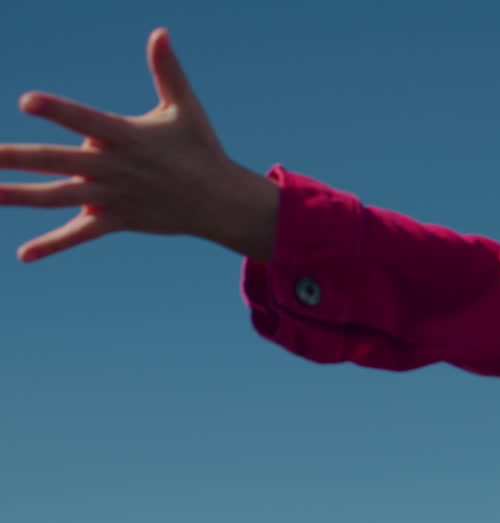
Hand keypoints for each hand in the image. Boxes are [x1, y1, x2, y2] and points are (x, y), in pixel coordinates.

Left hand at [1, 28, 277, 261]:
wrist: (221, 201)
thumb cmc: (200, 149)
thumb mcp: (184, 108)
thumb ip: (167, 71)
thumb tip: (159, 32)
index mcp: (127, 137)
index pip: (86, 120)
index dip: (58, 111)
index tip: (26, 102)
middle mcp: (116, 168)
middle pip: (59, 163)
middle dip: (18, 159)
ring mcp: (115, 197)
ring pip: (60, 197)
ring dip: (21, 196)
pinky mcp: (118, 220)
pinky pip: (81, 234)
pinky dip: (54, 245)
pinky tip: (24, 254)